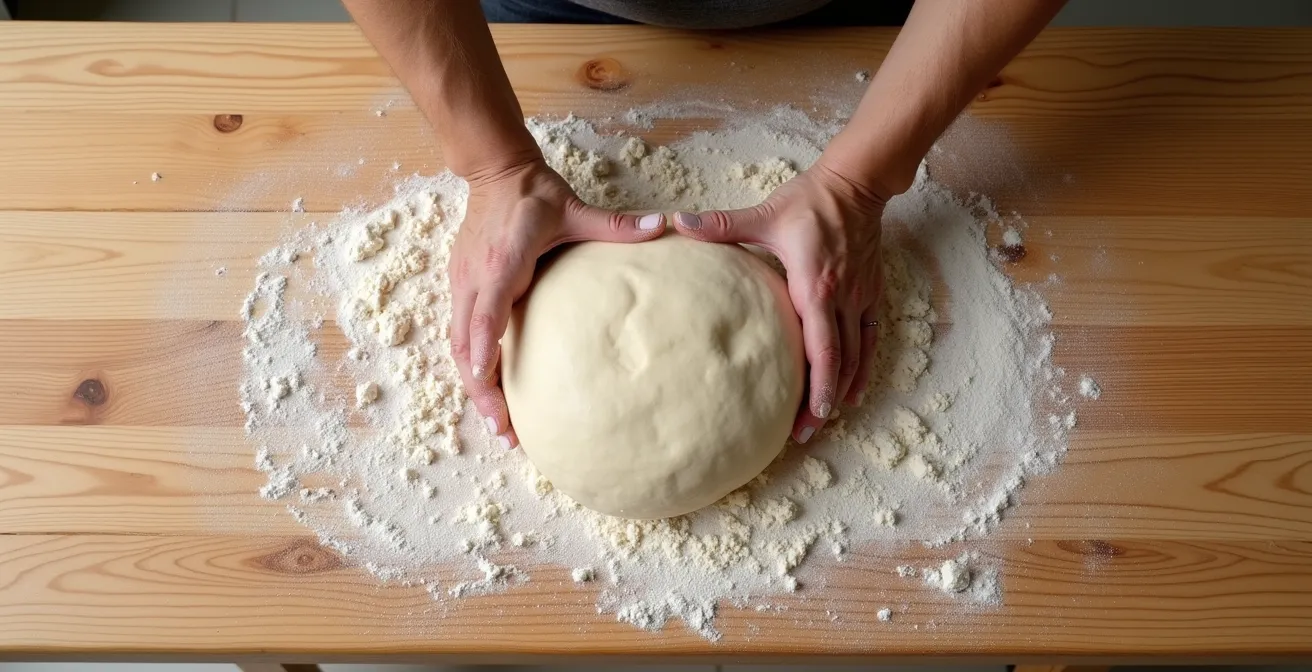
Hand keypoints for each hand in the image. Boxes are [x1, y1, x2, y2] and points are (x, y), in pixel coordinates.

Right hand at [449, 158, 664, 448]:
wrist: (493, 171)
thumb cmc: (533, 193)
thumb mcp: (573, 207)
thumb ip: (615, 224)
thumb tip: (662, 226)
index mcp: (504, 259)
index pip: (487, 307)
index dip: (483, 343)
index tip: (485, 377)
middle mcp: (476, 276)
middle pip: (466, 342)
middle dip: (481, 389)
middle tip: (502, 429)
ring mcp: (463, 283)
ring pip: (458, 345)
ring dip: (474, 386)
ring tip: (498, 425)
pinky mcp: (461, 287)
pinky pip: (460, 335)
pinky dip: (472, 368)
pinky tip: (490, 394)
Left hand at [673, 159, 887, 443]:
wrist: (856, 183)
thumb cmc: (809, 201)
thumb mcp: (764, 213)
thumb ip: (720, 224)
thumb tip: (675, 222)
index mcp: (816, 286)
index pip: (822, 347)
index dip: (818, 385)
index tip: (808, 416)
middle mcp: (842, 299)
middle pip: (839, 363)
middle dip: (825, 402)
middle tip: (806, 432)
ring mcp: (860, 298)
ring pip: (857, 356)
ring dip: (843, 390)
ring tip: (825, 420)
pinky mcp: (870, 293)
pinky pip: (870, 339)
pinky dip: (862, 367)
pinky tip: (854, 389)